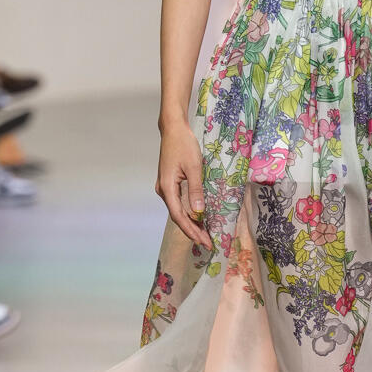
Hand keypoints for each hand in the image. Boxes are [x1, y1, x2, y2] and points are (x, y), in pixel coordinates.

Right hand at [155, 121, 213, 248]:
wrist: (173, 129)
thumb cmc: (184, 145)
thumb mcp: (194, 167)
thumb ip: (196, 190)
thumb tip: (198, 212)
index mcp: (167, 188)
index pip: (179, 216)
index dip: (191, 231)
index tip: (204, 241)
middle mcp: (163, 190)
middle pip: (178, 216)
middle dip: (193, 230)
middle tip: (208, 243)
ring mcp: (165, 187)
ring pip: (178, 210)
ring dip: (191, 223)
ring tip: (205, 234)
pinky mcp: (170, 183)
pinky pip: (179, 203)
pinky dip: (189, 212)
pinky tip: (199, 218)